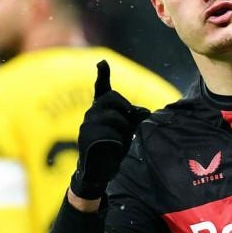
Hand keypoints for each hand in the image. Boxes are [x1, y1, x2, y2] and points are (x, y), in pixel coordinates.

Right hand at [69, 60, 150, 200]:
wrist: (100, 170)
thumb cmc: (114, 147)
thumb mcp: (127, 130)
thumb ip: (135, 118)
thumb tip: (145, 112)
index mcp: (101, 108)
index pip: (102, 88)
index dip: (102, 75)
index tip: (102, 62)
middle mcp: (91, 112)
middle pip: (113, 98)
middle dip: (126, 108)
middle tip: (129, 123)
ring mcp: (87, 124)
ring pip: (114, 117)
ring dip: (123, 129)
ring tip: (120, 139)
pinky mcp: (86, 137)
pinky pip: (109, 134)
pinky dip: (116, 142)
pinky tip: (112, 147)